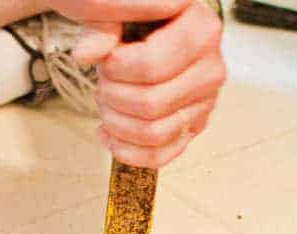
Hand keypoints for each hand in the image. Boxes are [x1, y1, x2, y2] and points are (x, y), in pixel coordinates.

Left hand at [54, 0, 225, 167]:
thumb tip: (85, 53)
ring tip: (106, 104)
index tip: (106, 62)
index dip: (117, 70)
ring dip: (117, 124)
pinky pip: (159, 155)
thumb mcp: (121, 12)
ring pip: (154, 133)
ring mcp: (205, 102)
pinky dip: (126, 151)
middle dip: (113, 97)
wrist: (161, 33)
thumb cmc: (145, 21)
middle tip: (104, 82)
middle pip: (151, 104)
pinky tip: (108, 133)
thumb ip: (102, 28)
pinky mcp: (194, 127)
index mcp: (201, 30)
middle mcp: (210, 68)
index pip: (152, 66)